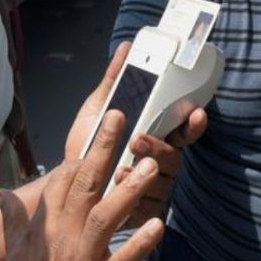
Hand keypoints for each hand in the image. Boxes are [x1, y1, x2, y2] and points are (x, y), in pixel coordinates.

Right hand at [0, 113, 166, 260]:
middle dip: (103, 150)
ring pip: (106, 216)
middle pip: (85, 185)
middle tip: (120, 118)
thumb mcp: (13, 255)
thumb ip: (12, 221)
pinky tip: (159, 224)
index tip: (101, 127)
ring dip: (129, 190)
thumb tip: (0, 196)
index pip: (63, 181)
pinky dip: (140, 243)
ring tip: (150, 166)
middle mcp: (62, 239)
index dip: (83, 153)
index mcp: (45, 229)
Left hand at [63, 42, 207, 224]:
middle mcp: (159, 164)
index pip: (183, 131)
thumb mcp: (98, 109)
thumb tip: (126, 47)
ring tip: (121, 170)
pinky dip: (135, 202)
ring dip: (144, 174)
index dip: (194, 123)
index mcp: (156, 138)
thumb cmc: (86, 145)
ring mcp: (154, 189)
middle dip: (158, 148)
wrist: (63, 184)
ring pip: (163, 183)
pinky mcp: (143, 213)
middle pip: (174, 158)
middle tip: (137, 139)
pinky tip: (118, 192)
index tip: (197, 112)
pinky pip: (149, 209)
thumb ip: (114, 80)